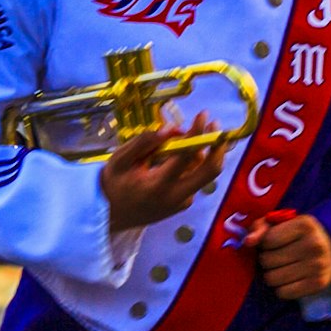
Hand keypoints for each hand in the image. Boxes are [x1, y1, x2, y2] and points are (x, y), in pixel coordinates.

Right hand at [99, 127, 219, 231]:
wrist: (112, 215)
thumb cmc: (114, 183)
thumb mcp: (120, 159)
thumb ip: (145, 142)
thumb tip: (173, 127)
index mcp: (158, 184)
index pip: (186, 155)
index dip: (197, 133)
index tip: (203, 115)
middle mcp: (176, 196)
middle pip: (211, 170)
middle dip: (218, 145)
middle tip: (215, 124)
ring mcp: (183, 202)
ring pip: (203, 172)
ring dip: (202, 151)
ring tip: (184, 138)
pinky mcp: (185, 203)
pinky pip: (195, 178)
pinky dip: (193, 163)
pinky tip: (176, 157)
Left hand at [249, 210, 330, 300]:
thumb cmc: (300, 235)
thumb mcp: (283, 224)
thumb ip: (261, 227)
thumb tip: (248, 242)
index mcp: (305, 225)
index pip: (267, 240)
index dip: (266, 243)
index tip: (276, 242)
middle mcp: (313, 245)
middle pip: (266, 261)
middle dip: (268, 259)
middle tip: (280, 256)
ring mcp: (317, 266)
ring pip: (271, 279)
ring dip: (273, 275)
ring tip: (284, 268)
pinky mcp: (318, 284)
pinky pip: (283, 293)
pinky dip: (282, 288)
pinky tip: (292, 279)